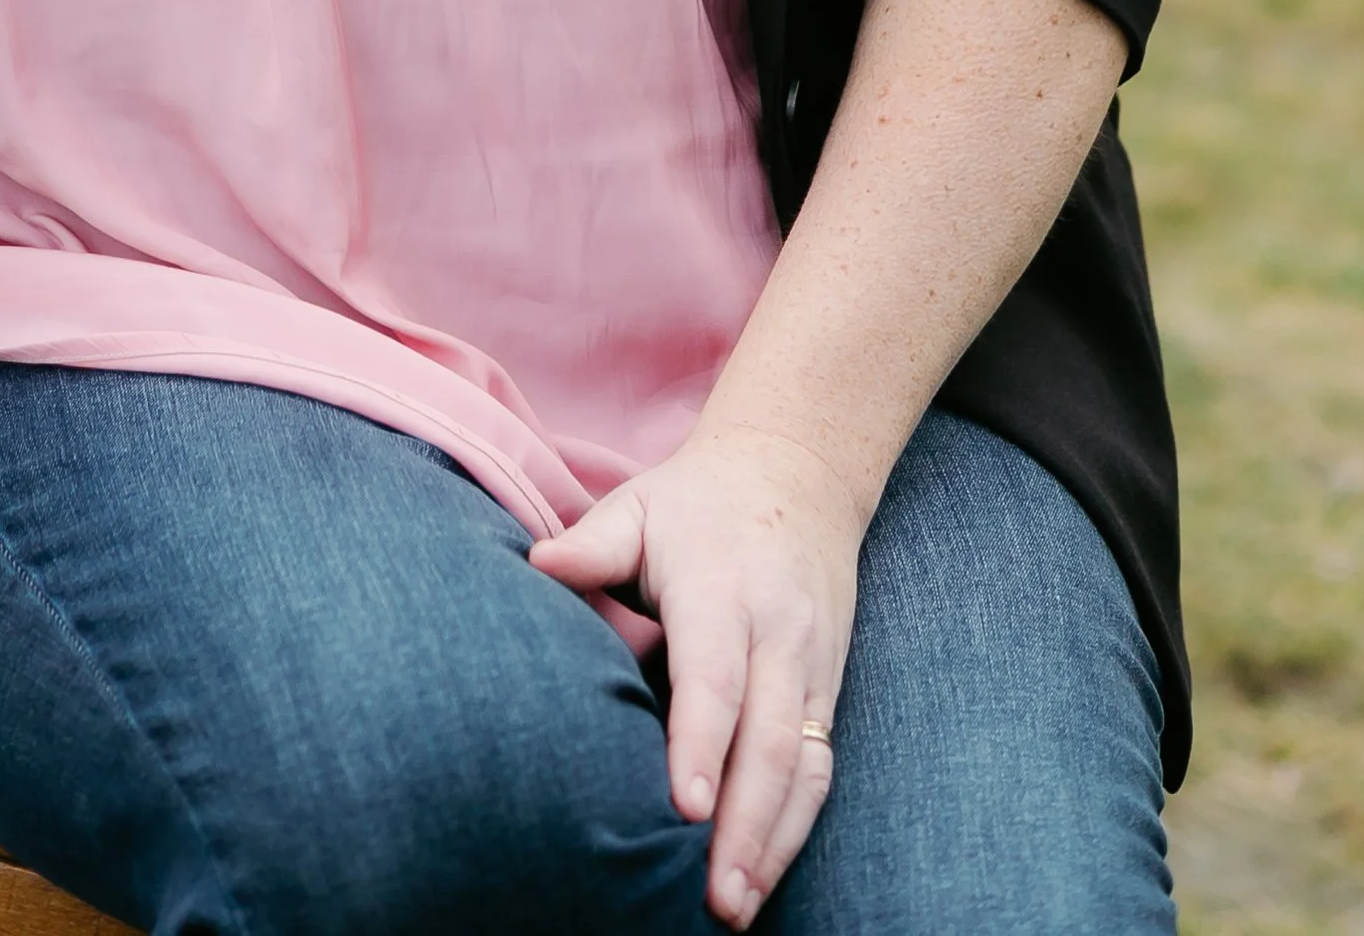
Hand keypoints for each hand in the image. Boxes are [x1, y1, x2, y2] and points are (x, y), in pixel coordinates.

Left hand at [528, 421, 861, 925]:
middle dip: (745, 825)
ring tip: (738, 907)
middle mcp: (778, 634)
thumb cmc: (697, 502)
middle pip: (769, 740)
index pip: (716, 677)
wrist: (798, 471)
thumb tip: (535, 565)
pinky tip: (766, 873)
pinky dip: (798, 826)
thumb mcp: (641, 505)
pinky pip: (821, 767)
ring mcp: (811, 667)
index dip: (701, 744)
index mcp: (723, 589)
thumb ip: (594, 545)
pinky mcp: (829, 690)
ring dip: (775, 842)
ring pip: (805, 766)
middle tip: (715, 898)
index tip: (683, 809)